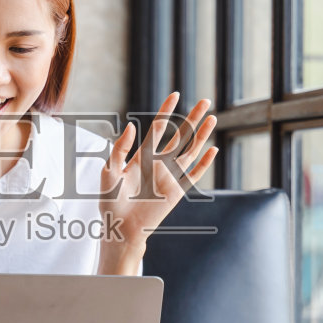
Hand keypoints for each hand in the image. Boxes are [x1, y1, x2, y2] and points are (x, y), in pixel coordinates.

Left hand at [99, 91, 217, 262]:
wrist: (120, 227)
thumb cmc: (110, 201)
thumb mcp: (109, 171)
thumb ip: (120, 149)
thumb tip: (130, 126)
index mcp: (142, 156)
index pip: (158, 128)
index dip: (166, 111)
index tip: (175, 94)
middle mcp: (159, 163)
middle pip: (180, 135)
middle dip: (192, 118)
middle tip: (205, 101)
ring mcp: (170, 176)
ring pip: (191, 150)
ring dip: (202, 135)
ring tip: (213, 118)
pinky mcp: (177, 191)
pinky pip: (194, 174)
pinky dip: (204, 163)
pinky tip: (213, 150)